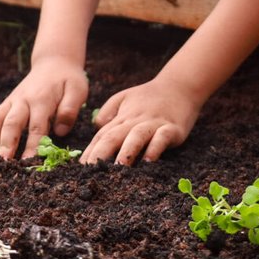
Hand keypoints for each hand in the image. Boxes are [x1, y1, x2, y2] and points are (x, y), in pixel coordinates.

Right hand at [0, 55, 87, 159]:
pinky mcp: (8, 102)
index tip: (29, 163)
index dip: (32, 146)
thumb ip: (70, 109)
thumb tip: (60, 132)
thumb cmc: (68, 79)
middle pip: (12, 124)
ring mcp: (13, 101)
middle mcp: (24, 100)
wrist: (54, 62)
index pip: (37, 127)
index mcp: (42, 99)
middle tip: (3, 164)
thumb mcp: (78, 90)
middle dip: (7, 145)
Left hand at [81, 77, 200, 164]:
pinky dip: (155, 148)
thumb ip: (108, 113)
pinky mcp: (172, 128)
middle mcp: (135, 120)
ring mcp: (154, 124)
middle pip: (115, 136)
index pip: (102, 135)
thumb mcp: (123, 98)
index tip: (79, 169)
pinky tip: (149, 160)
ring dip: (127, 151)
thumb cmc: (149, 97)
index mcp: (122, 117)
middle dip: (101, 154)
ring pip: (137, 136)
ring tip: (118, 167)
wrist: (180, 86)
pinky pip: (162, 138)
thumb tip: (96, 128)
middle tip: (91, 172)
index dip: (90, 151)